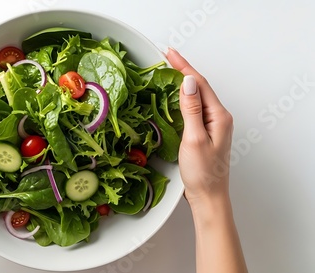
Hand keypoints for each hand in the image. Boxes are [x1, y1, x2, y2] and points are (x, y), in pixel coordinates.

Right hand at [166, 48, 233, 205]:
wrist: (208, 197)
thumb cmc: (203, 173)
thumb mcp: (194, 139)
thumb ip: (191, 110)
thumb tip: (187, 82)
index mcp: (219, 116)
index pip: (199, 83)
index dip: (183, 66)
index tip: (169, 53)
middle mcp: (218, 117)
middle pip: (199, 87)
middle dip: (182, 70)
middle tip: (165, 58)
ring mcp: (213, 125)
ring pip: (196, 97)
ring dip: (182, 83)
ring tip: (167, 72)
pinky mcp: (205, 132)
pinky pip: (194, 109)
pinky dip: (182, 98)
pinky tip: (173, 97)